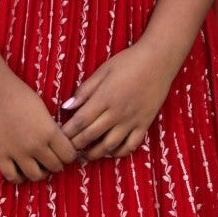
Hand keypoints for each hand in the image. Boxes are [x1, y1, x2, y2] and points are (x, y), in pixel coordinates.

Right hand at [0, 66, 78, 183]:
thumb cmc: (18, 93)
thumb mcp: (43, 109)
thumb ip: (51, 128)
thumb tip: (57, 142)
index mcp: (50, 132)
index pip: (69, 155)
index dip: (68, 154)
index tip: (64, 151)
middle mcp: (36, 146)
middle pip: (55, 167)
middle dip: (56, 163)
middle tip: (51, 158)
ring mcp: (17, 153)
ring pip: (36, 176)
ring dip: (39, 172)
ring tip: (37, 165)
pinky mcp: (0, 155)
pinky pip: (12, 176)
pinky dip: (19, 177)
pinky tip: (20, 170)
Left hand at [59, 42, 176, 160]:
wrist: (158, 61)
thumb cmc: (128, 62)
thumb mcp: (102, 71)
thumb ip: (84, 91)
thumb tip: (66, 106)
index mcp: (103, 98)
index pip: (79, 121)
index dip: (67, 132)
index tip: (59, 137)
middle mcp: (116, 113)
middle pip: (90, 136)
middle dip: (76, 145)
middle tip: (67, 150)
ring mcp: (131, 121)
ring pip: (109, 146)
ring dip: (94, 154)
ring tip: (85, 156)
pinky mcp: (144, 125)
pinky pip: (131, 146)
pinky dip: (119, 153)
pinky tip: (111, 152)